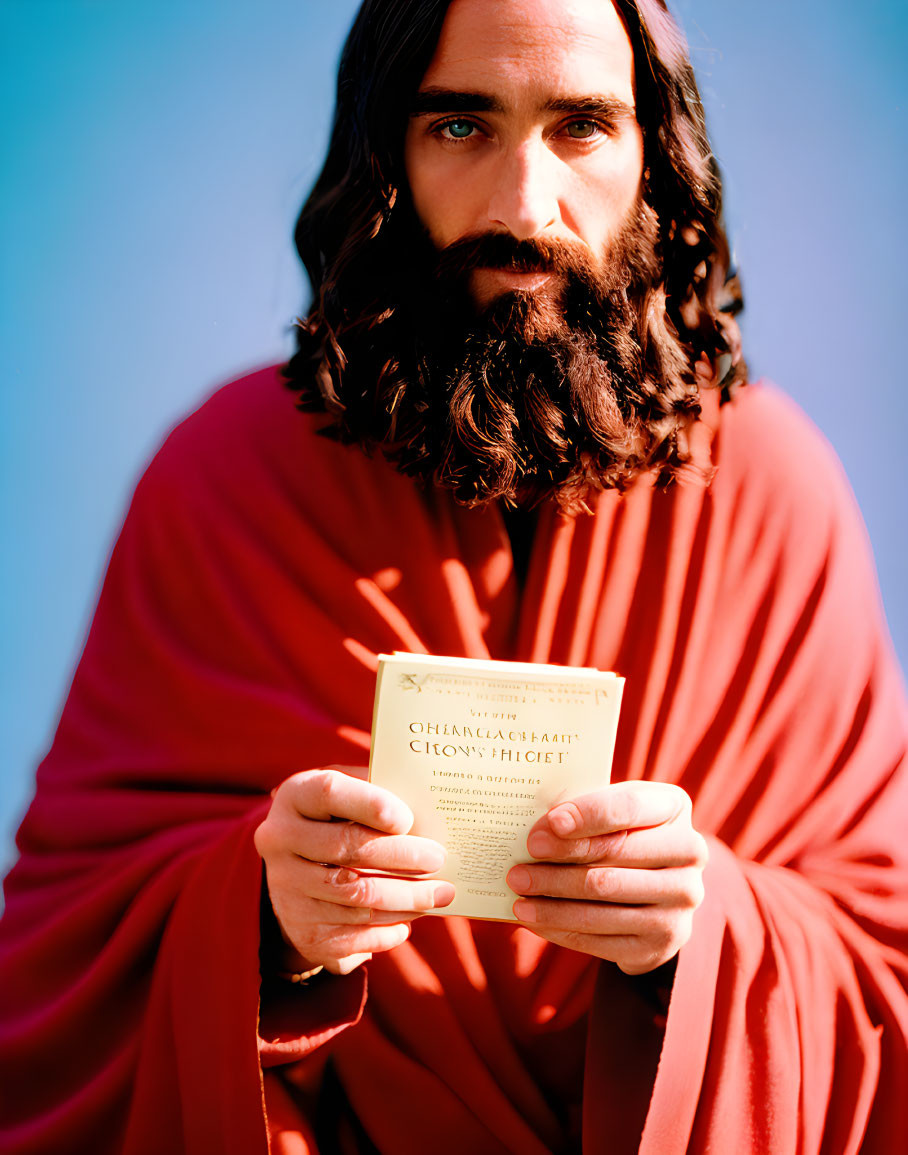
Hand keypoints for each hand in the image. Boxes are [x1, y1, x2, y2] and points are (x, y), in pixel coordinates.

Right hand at [254, 766, 453, 975]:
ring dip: (406, 898)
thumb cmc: (340, 818)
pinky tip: (408, 920)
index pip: (330, 793)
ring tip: (440, 893)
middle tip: (438, 859)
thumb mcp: (350, 794)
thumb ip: (381, 794)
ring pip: (356, 897)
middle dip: (402, 856)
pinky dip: (387, 930)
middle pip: (347, 849)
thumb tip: (431, 811)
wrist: (296, 867)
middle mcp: (280, 839)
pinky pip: (352, 936)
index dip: (371, 804)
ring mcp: (286, 888)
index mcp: (295, 795)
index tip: (407, 819)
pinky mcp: (301, 929)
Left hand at [506, 781, 707, 974]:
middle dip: (559, 863)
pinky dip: (559, 928)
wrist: (655, 891)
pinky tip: (532, 919)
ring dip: (552, 900)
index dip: (588, 815)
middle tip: (518, 868)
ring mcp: (681, 903)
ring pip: (603, 901)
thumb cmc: (621, 834)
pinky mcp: (662, 943)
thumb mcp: (612, 811)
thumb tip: (538, 830)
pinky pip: (600, 938)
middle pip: (613, 858)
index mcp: (674, 807)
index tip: (550, 823)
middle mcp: (690, 855)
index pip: (629, 808)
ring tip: (517, 894)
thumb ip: (584, 810)